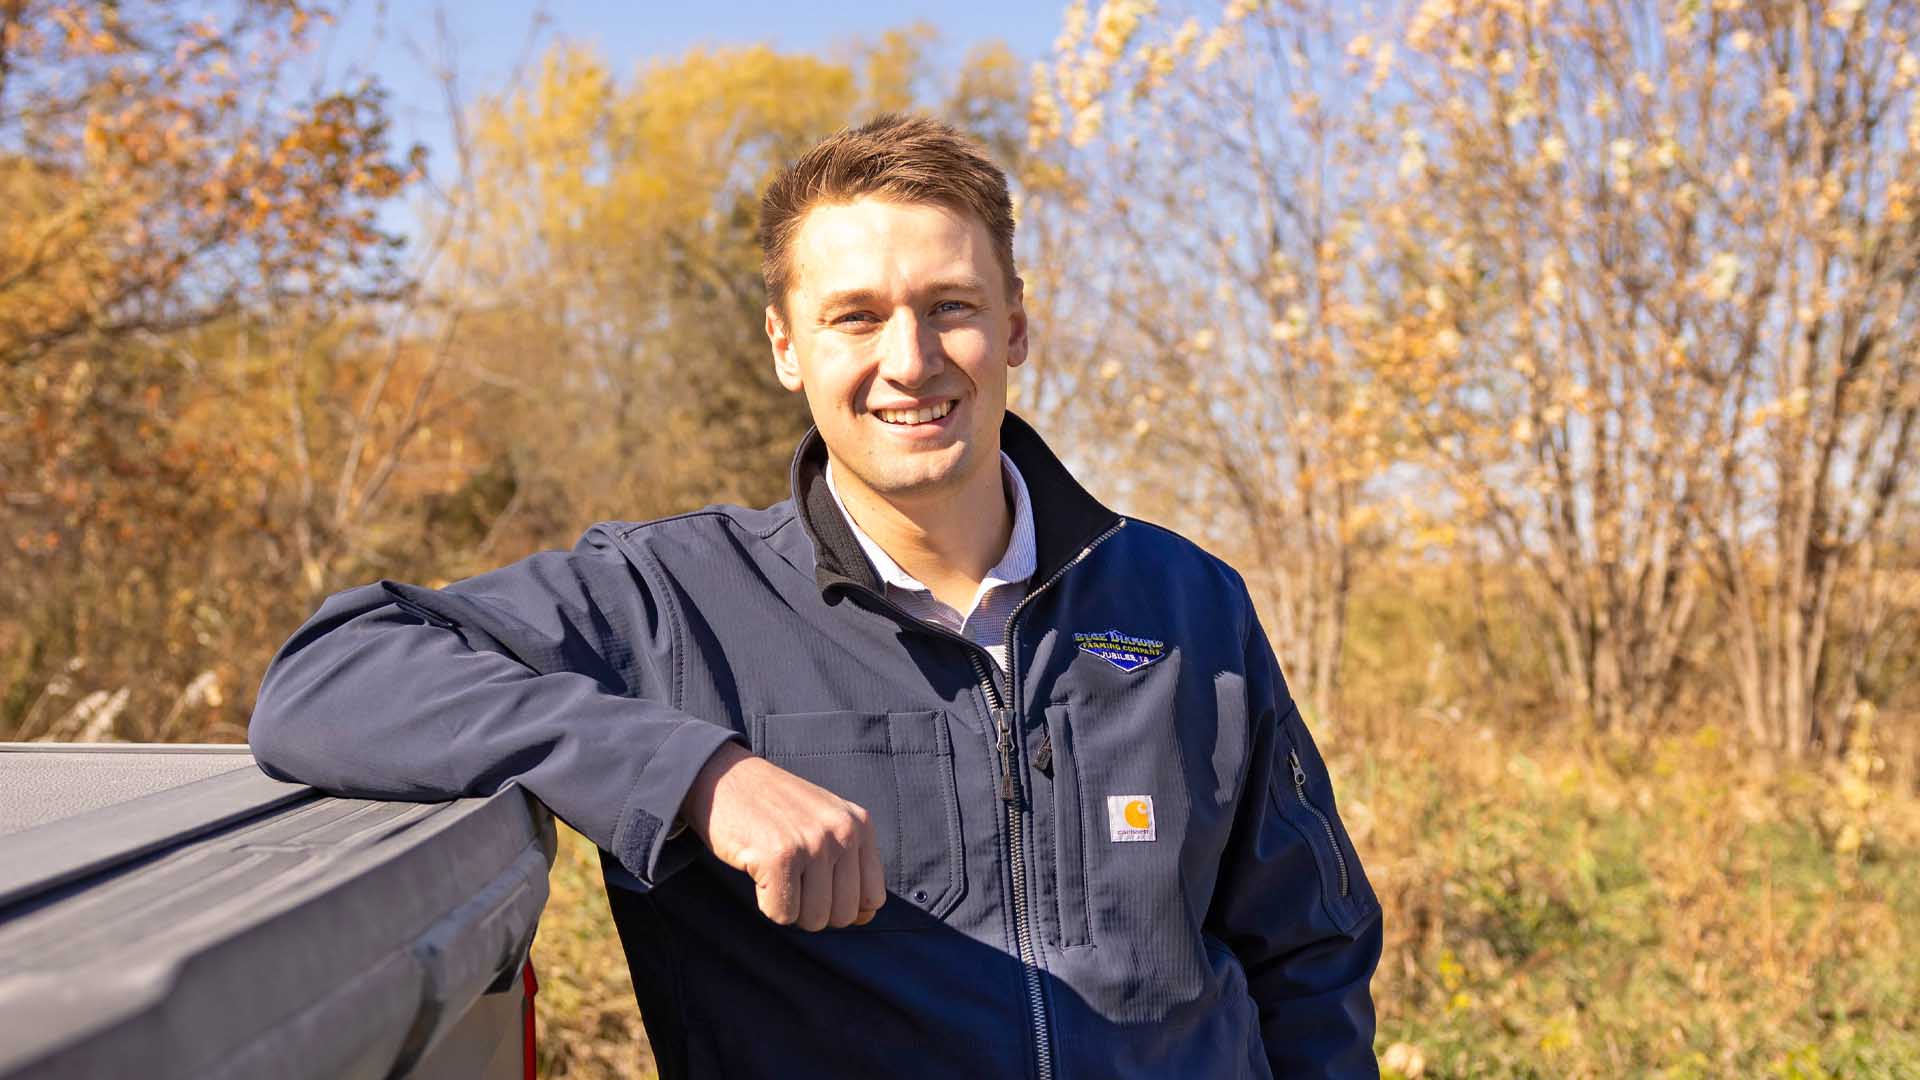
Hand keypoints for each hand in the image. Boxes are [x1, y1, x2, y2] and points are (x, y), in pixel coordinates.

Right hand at [679, 742, 885, 929]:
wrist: (726, 777)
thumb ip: (850, 866)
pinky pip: (782, 914)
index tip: (819, 887)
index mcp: (860, 825)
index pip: (873, 897)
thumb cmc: (776, 808)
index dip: (843, 904)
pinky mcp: (779, 857)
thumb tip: (866, 918)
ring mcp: (812, 844)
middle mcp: (843, 832)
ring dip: (789, 906)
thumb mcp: (825, 824)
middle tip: (792, 879)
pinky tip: (759, 870)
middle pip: (843, 915)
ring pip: (813, 920)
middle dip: (815, 909)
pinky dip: (766, 903)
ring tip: (776, 872)